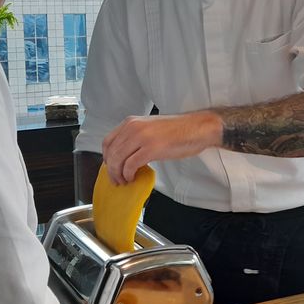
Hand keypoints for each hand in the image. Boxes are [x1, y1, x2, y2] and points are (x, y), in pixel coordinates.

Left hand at [102, 111, 220, 184]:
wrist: (197, 128)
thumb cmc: (177, 130)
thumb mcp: (149, 128)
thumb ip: (135, 137)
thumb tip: (124, 155)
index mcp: (131, 122)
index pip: (108, 141)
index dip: (106, 158)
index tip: (111, 167)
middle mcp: (133, 127)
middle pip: (111, 153)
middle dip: (111, 170)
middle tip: (116, 180)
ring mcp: (141, 137)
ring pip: (118, 160)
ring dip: (118, 174)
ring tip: (124, 181)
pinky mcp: (151, 148)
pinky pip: (130, 165)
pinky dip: (128, 174)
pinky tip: (133, 177)